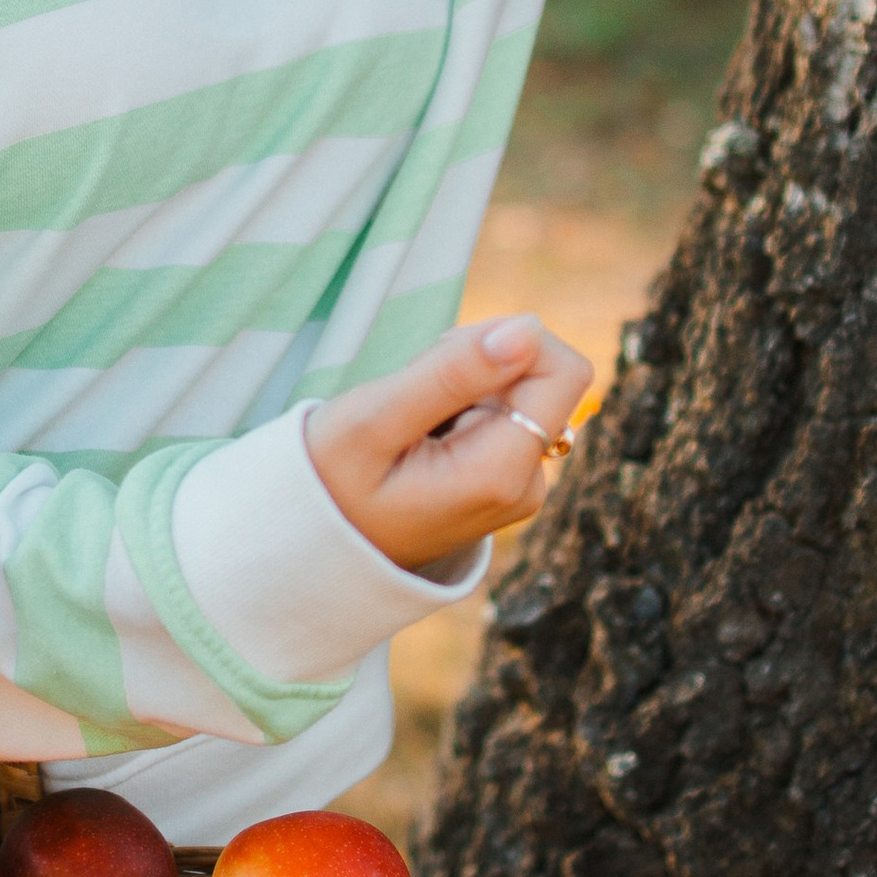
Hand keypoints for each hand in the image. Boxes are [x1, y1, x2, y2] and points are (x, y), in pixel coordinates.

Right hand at [306, 313, 593, 577]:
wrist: (313, 548)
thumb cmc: (331, 485)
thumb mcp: (375, 419)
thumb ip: (452, 372)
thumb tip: (529, 328)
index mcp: (502, 474)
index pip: (563, 370)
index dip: (509, 342)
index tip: (444, 362)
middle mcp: (527, 485)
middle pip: (539, 377)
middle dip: (480, 366)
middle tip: (413, 399)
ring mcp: (517, 487)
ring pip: (517, 392)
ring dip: (466, 387)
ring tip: (410, 425)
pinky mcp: (503, 481)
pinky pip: (501, 417)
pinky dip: (462, 409)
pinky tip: (420, 437)